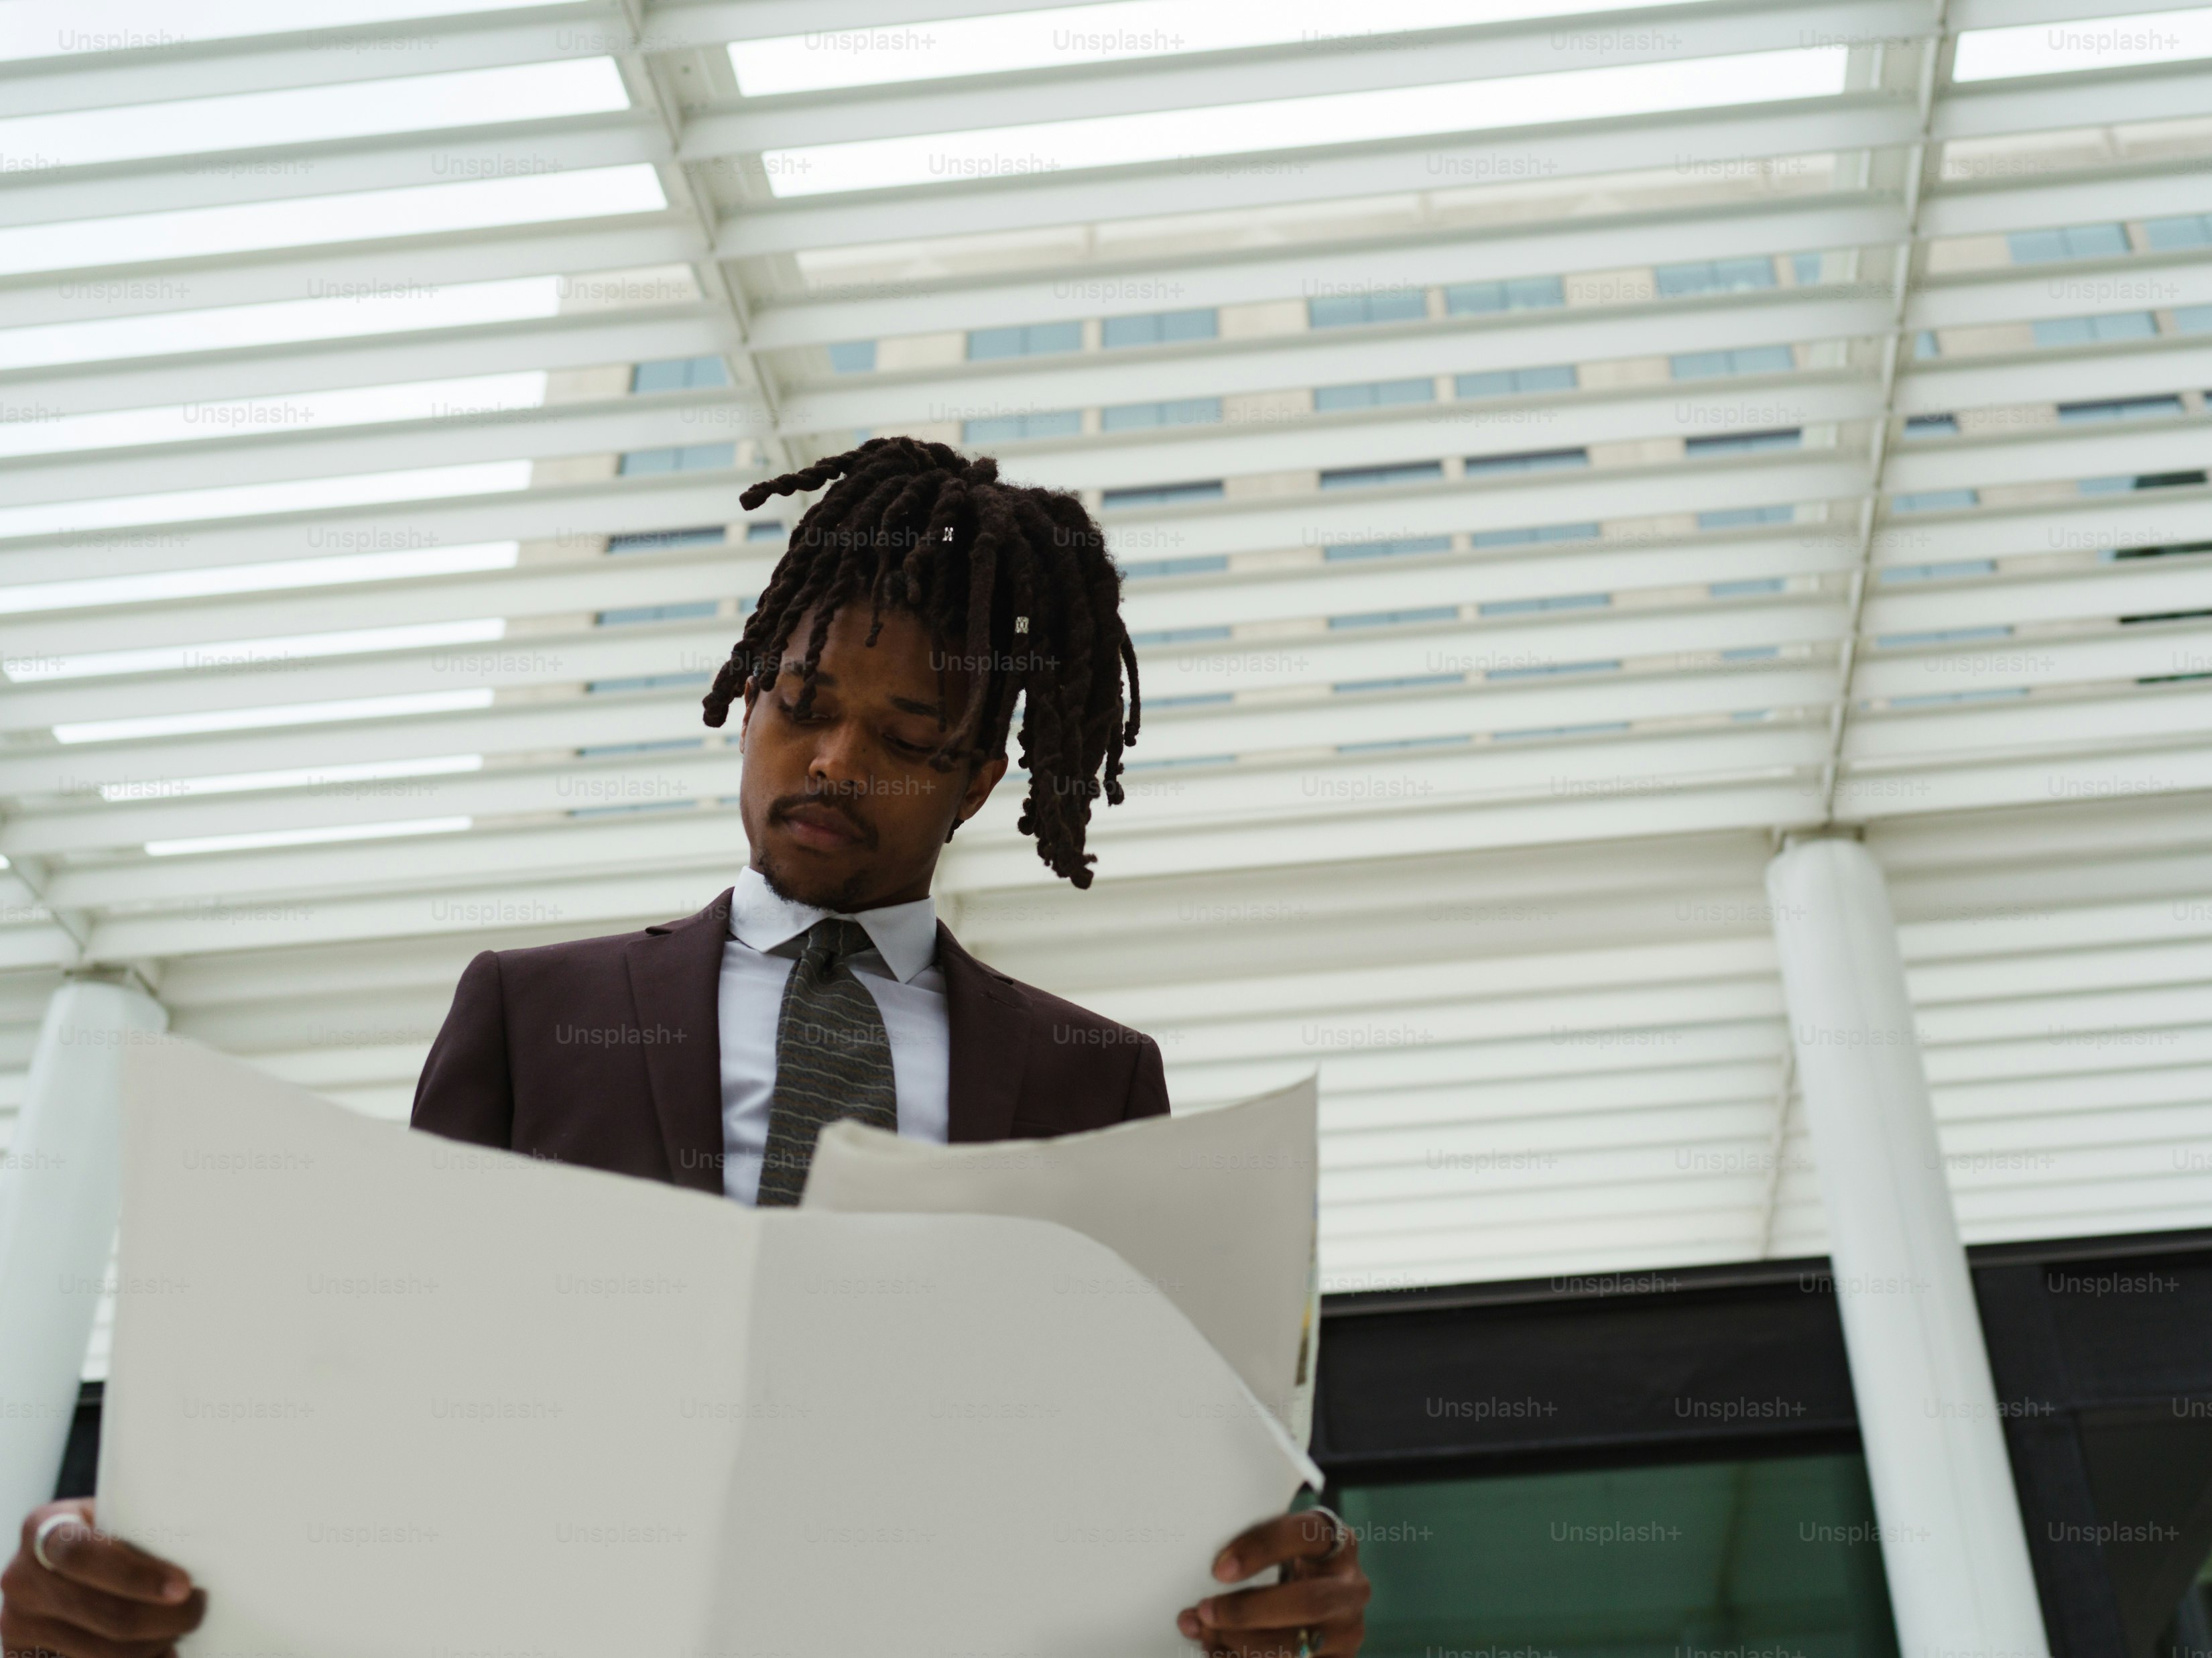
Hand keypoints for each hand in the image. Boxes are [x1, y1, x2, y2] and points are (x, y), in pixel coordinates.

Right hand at [1, 1499, 204, 1657]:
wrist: (60, 1566)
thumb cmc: (106, 1535)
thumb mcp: (115, 1516)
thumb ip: (140, 1525)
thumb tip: (209, 1542)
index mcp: (44, 1527)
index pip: (82, 1553)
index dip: (136, 1575)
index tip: (183, 1587)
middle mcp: (21, 1578)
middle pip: (103, 1613)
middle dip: (163, 1619)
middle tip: (197, 1612)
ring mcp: (17, 1623)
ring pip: (100, 1652)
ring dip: (151, 1647)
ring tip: (177, 1633)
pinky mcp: (22, 1656)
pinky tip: (158, 1655)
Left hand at [1177, 1506, 1368, 1656]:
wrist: (1320, 1596)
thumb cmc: (1287, 1566)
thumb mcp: (1280, 1547)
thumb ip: (1252, 1553)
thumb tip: (1198, 1583)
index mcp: (1338, 1541)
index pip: (1303, 1536)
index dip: (1260, 1551)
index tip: (1219, 1570)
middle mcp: (1352, 1587)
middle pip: (1308, 1602)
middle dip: (1249, 1611)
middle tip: (1205, 1611)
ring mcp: (1349, 1630)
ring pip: (1299, 1645)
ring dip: (1242, 1643)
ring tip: (1204, 1634)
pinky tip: (1219, 1652)